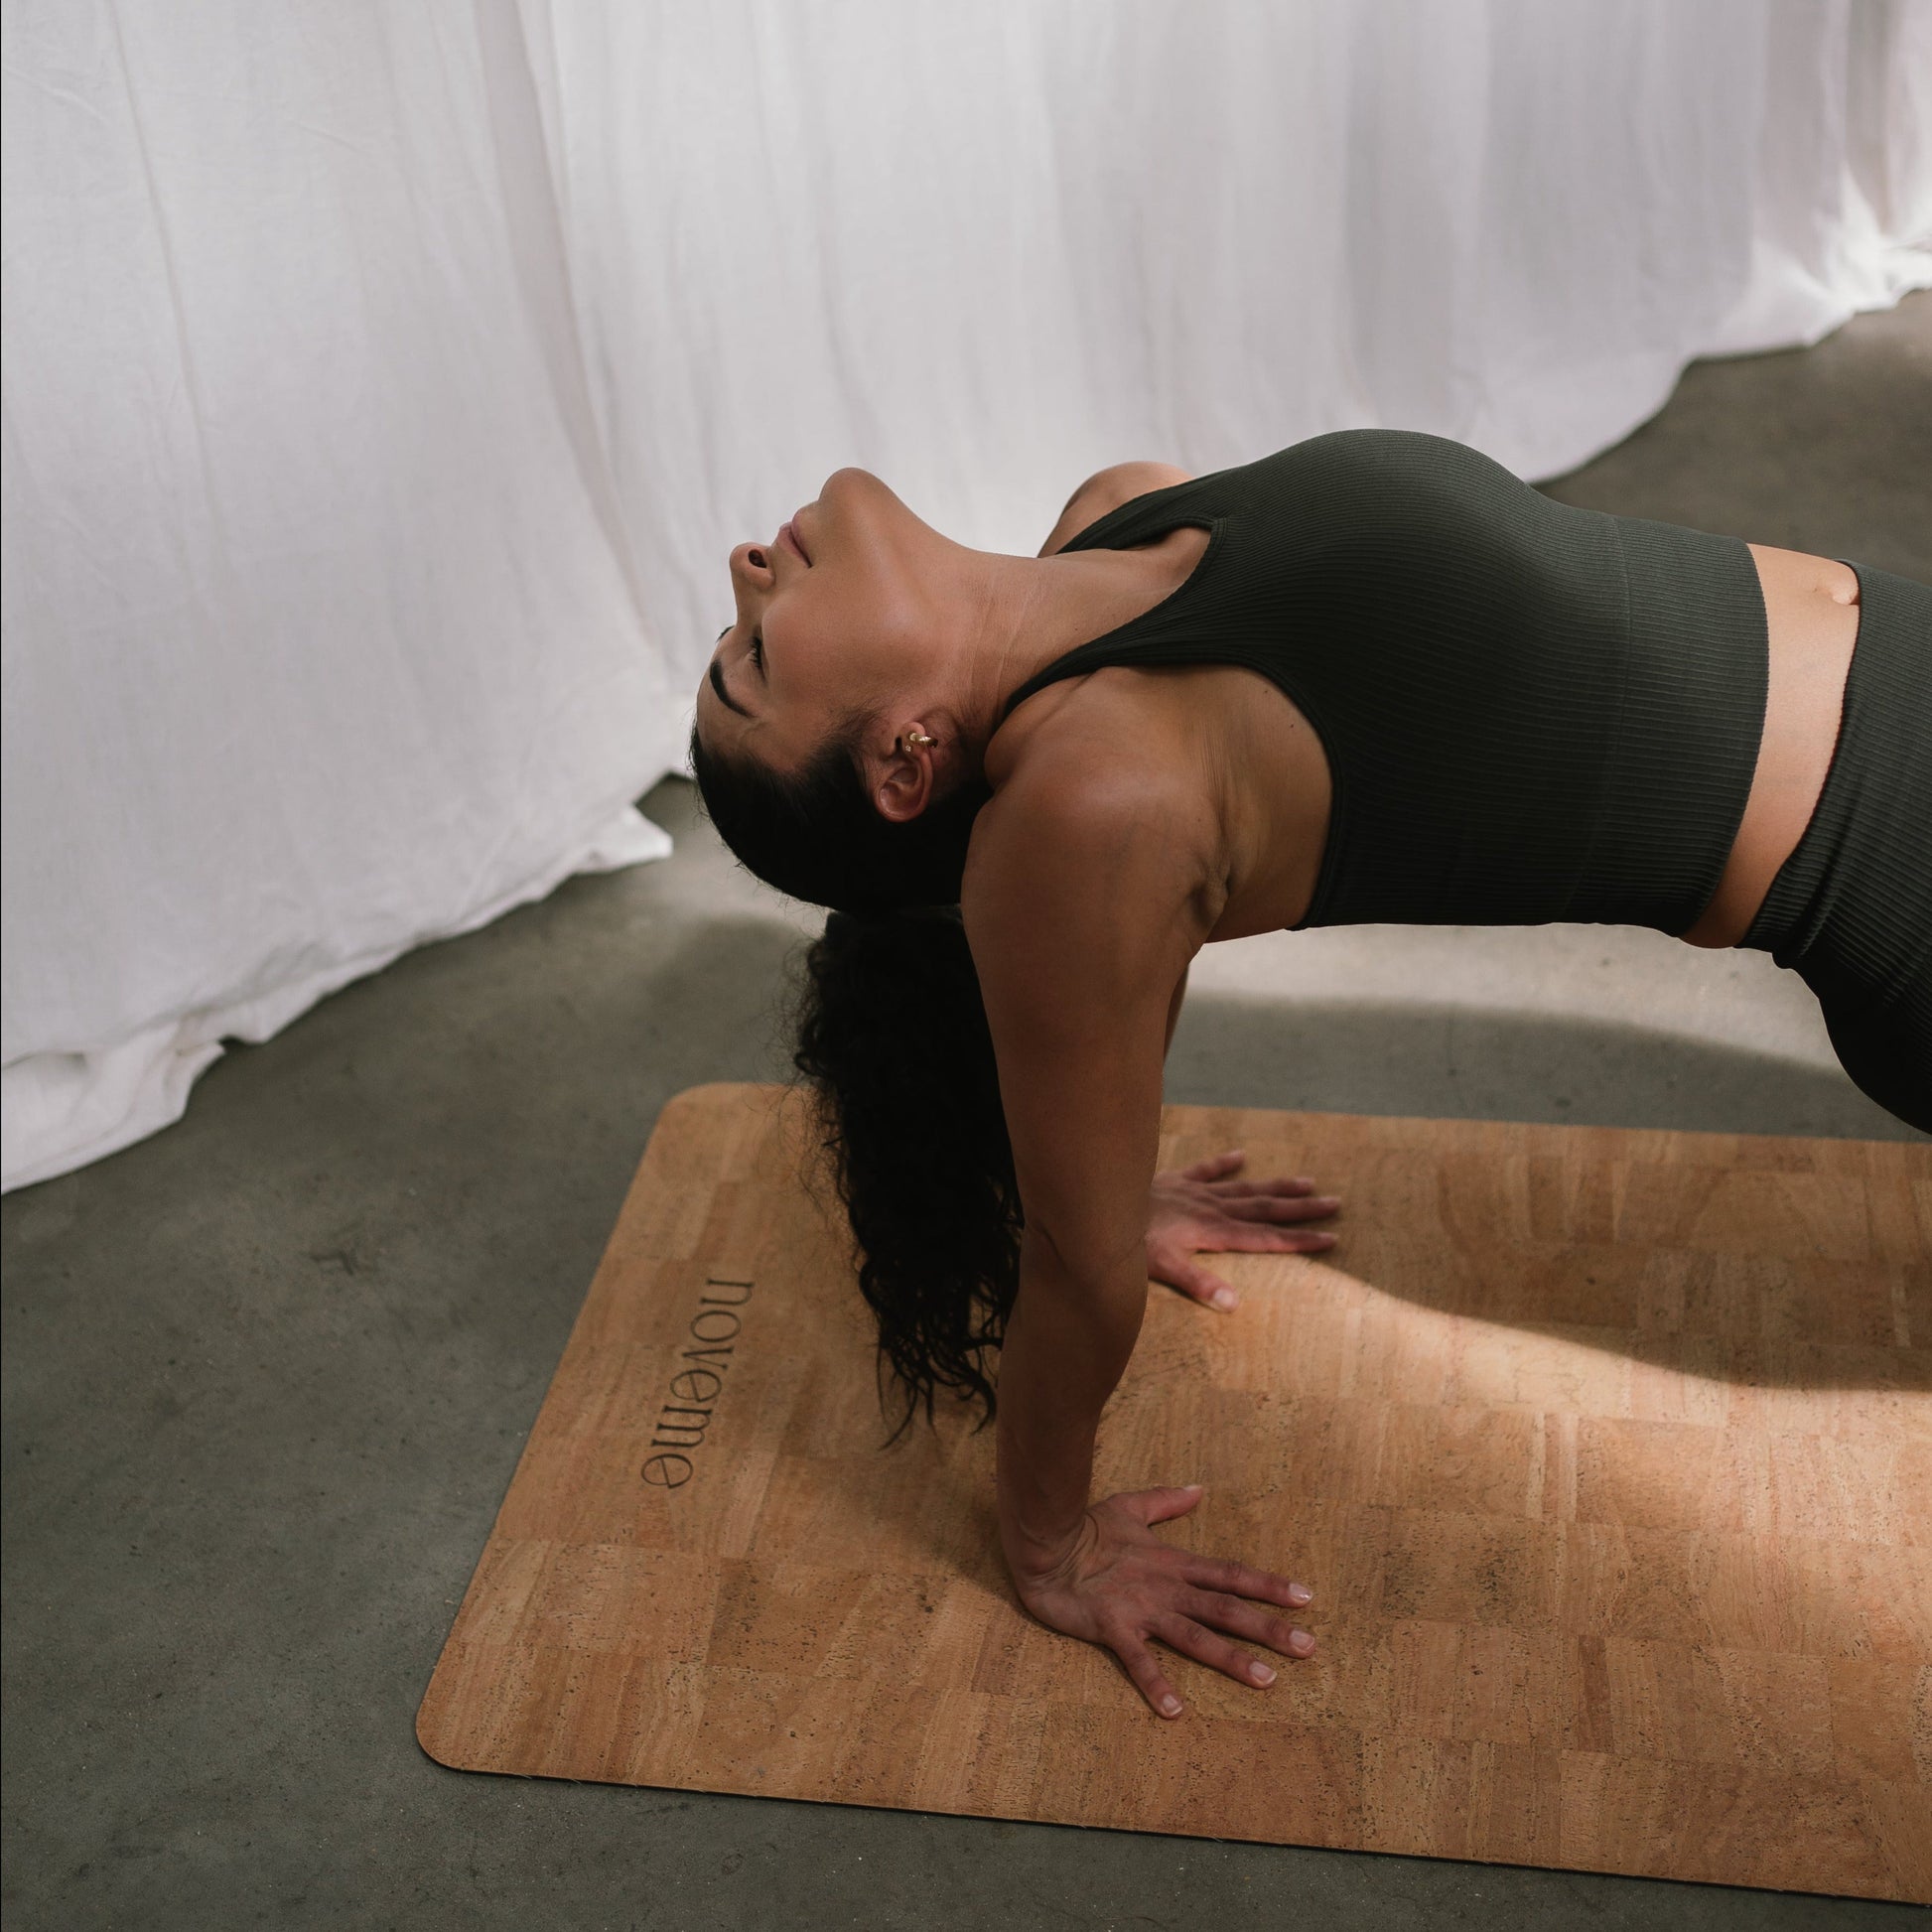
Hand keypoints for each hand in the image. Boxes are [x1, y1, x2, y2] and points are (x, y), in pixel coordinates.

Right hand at [1011, 1485, 1315, 1717]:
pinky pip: (1138, 1660)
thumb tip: (1198, 1489)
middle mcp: (1166, 1587)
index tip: (1306, 1598)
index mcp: (1173, 1562)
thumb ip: (1166, 1501)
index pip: (1230, 1574)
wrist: (1046, 1542)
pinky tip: (1175, 1711)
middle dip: (1268, 1628)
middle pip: (1226, 1608)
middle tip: (1309, 1647)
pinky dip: (1156, 1684)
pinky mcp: (1113, 1628)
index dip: (1268, 1585)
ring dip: (1232, 1659)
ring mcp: (1142, 1609)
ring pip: (1195, 1636)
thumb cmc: (1086, 1526)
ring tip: (1267, 1681)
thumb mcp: (1130, 1506)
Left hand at [1146, 1148, 1340, 1309]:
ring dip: (1276, 1187)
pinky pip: (1205, 1169)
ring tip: (1307, 1182)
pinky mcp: (1175, 1181)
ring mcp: (1194, 1192)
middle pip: (1264, 1209)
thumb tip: (1235, 1304)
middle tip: (1335, 1203)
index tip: (1330, 1238)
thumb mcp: (1162, 1269)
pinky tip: (1241, 1155)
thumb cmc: (1128, 1242)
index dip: (1298, 1241)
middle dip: (1300, 1209)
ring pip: (1245, 1188)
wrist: (1100, 1201)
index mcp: (1213, 1232)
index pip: (1265, 1239)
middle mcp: (1211, 1208)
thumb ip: (1199, 1284)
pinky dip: (1224, 1163)